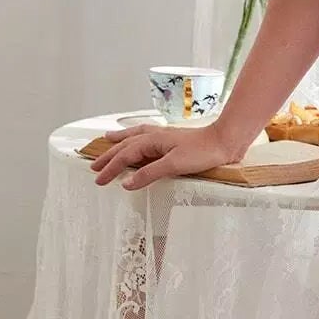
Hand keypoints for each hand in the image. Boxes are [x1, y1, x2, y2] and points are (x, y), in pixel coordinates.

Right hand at [91, 119, 240, 190]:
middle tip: (93, 165)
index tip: (98, 180)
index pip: (124, 157)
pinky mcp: (173, 140)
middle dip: (109, 155)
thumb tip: (126, 183)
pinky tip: (138, 139)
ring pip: (134, 137)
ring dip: (119, 141)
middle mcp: (154, 136)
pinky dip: (136, 137)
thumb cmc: (203, 152)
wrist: (225, 141)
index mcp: (151, 141)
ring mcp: (163, 137)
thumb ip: (149, 174)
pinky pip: (146, 137)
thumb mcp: (173, 165)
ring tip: (107, 139)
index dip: (110, 169)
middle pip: (125, 146)